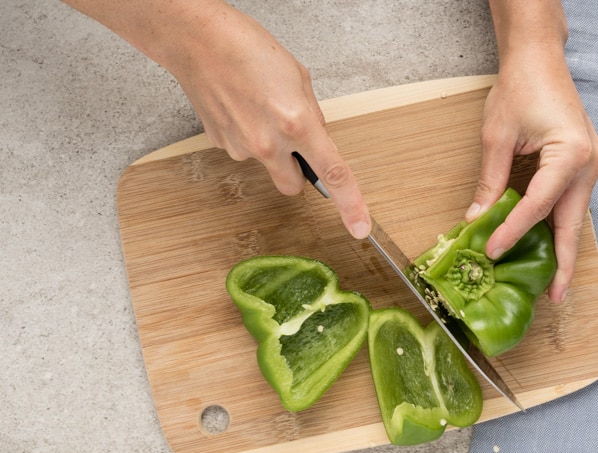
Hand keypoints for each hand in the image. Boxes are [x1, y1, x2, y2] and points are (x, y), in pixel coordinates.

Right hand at [168, 8, 370, 237]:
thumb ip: (312, 116)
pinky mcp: (222, 145)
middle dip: (297, 172)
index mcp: (297, 123)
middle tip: (292, 142)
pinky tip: (241, 108)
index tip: (360, 227)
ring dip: (269, 148)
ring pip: (266, 165)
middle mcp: (269, 143)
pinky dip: (247, 135)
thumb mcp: (299, 79)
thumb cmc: (248, 50)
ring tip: (258, 108)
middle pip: (293, 186)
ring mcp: (242, 148)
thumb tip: (317, 139)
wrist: (199, 41)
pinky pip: (244, 150)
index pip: (332, 173)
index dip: (350, 204)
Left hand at [466, 46, 597, 302]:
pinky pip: (569, 202)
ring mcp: (590, 165)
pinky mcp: (582, 164)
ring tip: (551, 282)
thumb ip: (490, 183)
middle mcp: (589, 164)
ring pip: (573, 216)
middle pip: (572, 223)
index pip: (538, 205)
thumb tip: (477, 221)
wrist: (539, 60)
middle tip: (555, 297)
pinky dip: (556, 225)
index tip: (492, 251)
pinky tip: (545, 245)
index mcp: (571, 154)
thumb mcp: (496, 138)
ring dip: (561, 246)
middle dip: (563, 262)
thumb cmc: (520, 87)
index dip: (513, 232)